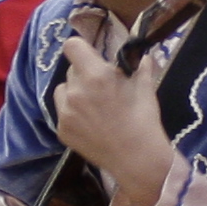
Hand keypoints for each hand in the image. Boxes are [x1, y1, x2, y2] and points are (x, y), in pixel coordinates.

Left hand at [50, 30, 176, 191]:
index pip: (71, 46)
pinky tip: (90, 124)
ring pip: (63, 90)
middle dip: (84, 74)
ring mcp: (64, 113)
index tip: (92, 57)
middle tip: (101, 87)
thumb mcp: (145, 87)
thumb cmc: (144, 120)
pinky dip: (73, 113)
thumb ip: (140, 65)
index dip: (82, 49)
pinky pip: (62, 111)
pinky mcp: (61, 130)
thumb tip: (143, 54)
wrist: (137, 159)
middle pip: (71, 70)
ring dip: (74, 92)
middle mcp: (74, 91)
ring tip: (93, 107)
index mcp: (95, 75)